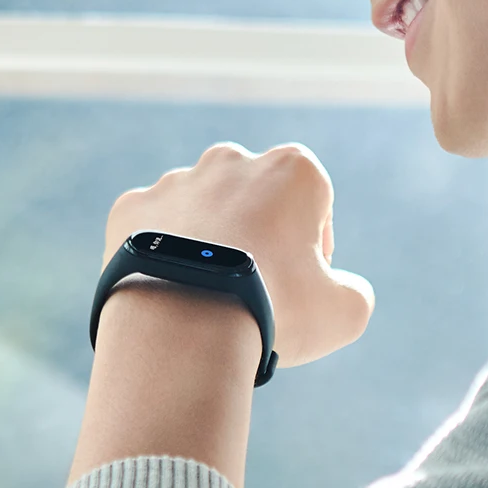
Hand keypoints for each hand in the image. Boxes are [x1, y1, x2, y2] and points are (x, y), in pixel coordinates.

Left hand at [104, 142, 374, 367]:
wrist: (181, 326)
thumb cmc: (274, 309)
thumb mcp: (344, 312)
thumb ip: (355, 293)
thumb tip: (344, 290)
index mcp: (291, 170)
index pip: (314, 197)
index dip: (316, 240)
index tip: (307, 277)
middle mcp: (232, 161)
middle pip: (256, 196)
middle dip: (260, 231)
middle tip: (258, 285)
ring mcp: (177, 180)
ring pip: (202, 207)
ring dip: (209, 238)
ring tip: (208, 292)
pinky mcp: (133, 207)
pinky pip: (154, 227)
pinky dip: (163, 251)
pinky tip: (170, 288)